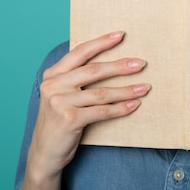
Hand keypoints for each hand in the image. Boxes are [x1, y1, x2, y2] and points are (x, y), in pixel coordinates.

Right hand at [27, 31, 150, 180]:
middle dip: (120, 66)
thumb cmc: (59, 122)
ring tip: (144, 87)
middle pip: (93, 70)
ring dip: (126, 90)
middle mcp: (53, 85)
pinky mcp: (69, 119)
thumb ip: (75, 79)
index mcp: (52, 74)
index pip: (80, 52)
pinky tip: (134, 105)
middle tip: (141, 63)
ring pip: (101, 93)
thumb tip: (111, 63)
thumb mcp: (61, 95)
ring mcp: (59, 102)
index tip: (120, 35)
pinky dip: (120, 109)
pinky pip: (101, 111)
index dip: (101, 42)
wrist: (44, 153)